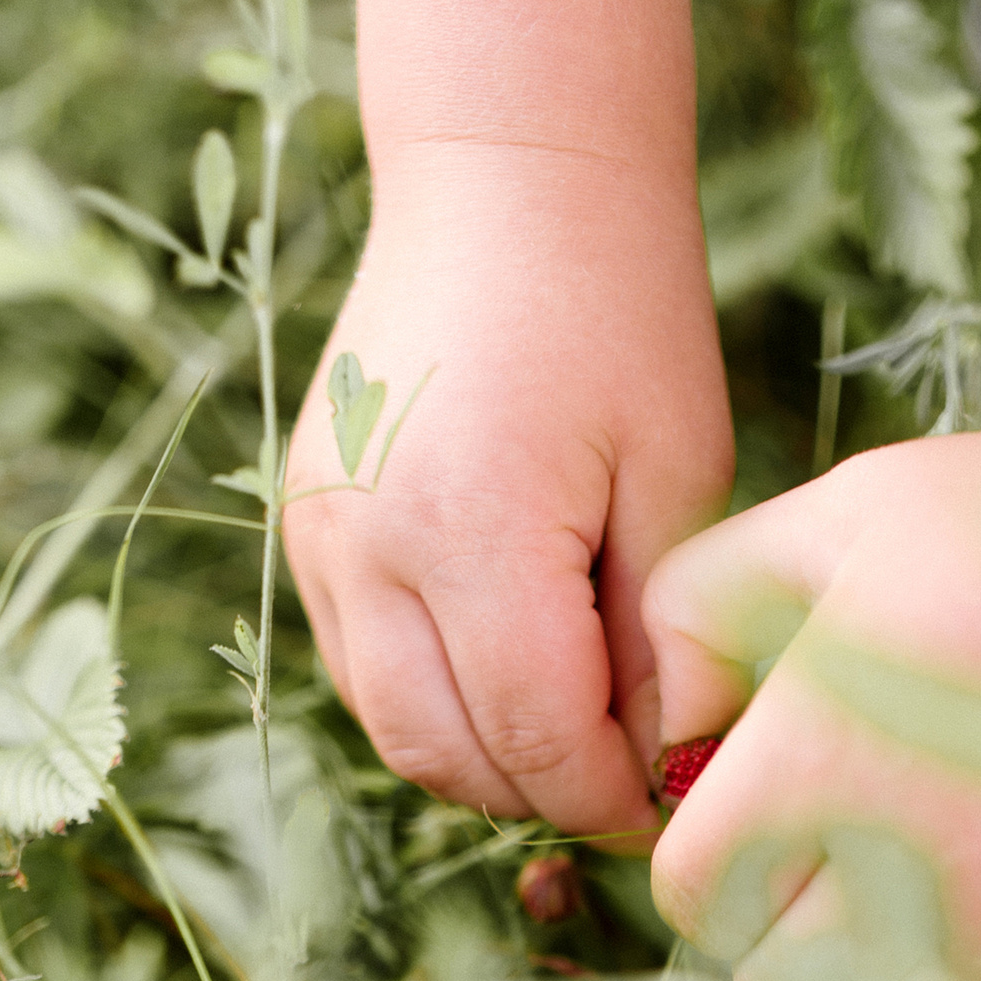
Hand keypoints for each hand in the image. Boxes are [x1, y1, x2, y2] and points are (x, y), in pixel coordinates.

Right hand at [282, 144, 732, 838]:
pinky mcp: (305, 526)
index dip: (609, 796)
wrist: (505, 179)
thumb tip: (657, 766)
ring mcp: (319, 538)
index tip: (670, 801)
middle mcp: (369, 546)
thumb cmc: (619, 311)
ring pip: (394, 727)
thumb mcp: (675, 478)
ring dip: (485, 756)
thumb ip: (659, 641)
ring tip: (572, 725)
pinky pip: (364, 668)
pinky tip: (509, 667)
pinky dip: (436, 701)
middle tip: (625, 780)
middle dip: (544, 792)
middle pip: (449, 755)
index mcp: (473, 529)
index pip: (535, 738)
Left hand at [641, 389, 980, 980]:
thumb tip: (668, 738)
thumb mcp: (832, 520)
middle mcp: (905, 888)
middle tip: (835, 849)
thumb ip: (698, 610)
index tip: (756, 816)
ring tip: (913, 880)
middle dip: (779, 930)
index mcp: (818, 777)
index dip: (712, 858)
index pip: (695, 901)